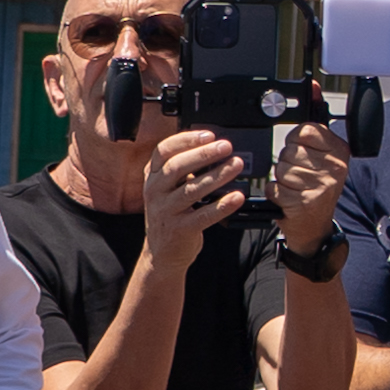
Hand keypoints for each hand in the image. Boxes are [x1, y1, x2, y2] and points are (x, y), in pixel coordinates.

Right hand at [142, 129, 244, 275]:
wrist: (162, 254)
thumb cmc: (171, 215)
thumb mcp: (168, 188)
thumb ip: (182, 168)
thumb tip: (212, 146)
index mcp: (152, 176)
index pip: (164, 150)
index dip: (185, 140)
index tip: (209, 134)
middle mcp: (155, 192)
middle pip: (177, 167)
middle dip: (203, 154)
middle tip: (226, 146)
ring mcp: (166, 212)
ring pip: (191, 190)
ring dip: (216, 176)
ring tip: (236, 165)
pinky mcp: (180, 230)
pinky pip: (203, 215)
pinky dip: (221, 205)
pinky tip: (236, 197)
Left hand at [272, 119, 349, 253]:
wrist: (315, 228)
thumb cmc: (315, 188)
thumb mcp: (322, 154)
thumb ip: (315, 123)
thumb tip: (312, 86)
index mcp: (340, 151)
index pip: (306, 130)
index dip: (296, 141)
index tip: (304, 154)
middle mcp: (335, 168)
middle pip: (290, 150)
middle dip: (287, 163)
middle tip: (300, 176)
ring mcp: (321, 186)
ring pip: (281, 169)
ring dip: (281, 179)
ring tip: (295, 188)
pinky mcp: (304, 203)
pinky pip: (274, 187)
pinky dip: (275, 193)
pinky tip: (289, 198)